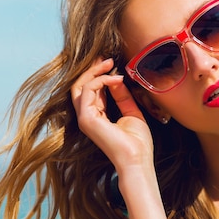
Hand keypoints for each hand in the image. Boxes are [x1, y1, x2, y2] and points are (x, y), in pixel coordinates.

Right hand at [71, 58, 154, 173]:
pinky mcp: (87, 118)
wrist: (137, 159)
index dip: (99, 75)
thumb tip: (117, 79)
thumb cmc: (137, 143)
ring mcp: (85, 118)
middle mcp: (87, 117)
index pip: (90, 91)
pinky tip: (116, 79)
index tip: (111, 64)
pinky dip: (101, 80)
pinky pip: (88, 90)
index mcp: (96, 117)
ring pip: (81, 86)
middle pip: (81, 86)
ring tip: (111, 65)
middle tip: (107, 59)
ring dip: (96, 72)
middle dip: (93, 70)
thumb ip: (122, 97)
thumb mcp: (132, 113)